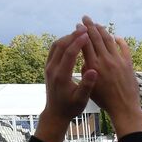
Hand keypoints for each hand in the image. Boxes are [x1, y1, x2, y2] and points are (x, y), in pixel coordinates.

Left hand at [35, 27, 96, 141]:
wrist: (56, 113)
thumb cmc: (71, 107)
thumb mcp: (82, 100)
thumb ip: (87, 85)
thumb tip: (93, 70)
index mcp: (61, 76)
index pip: (68, 53)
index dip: (78, 42)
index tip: (87, 34)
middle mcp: (52, 69)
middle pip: (60, 45)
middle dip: (73, 35)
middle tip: (85, 28)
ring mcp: (48, 67)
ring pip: (56, 45)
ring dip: (68, 37)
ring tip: (80, 32)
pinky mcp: (48, 67)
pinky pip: (54, 49)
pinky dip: (63, 42)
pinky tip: (73, 41)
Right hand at [81, 15, 141, 135]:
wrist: (123, 108)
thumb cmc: (104, 100)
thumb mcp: (89, 86)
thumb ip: (86, 70)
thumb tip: (85, 57)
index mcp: (94, 66)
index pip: (85, 43)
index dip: (81, 33)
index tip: (77, 25)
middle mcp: (106, 60)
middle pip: (96, 37)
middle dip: (90, 26)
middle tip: (85, 18)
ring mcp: (118, 61)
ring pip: (109, 40)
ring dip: (102, 30)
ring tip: (97, 24)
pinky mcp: (128, 64)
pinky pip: (124, 47)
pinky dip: (119, 40)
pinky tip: (116, 37)